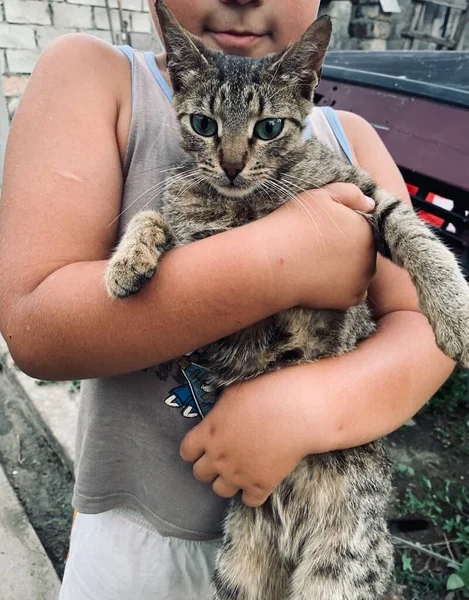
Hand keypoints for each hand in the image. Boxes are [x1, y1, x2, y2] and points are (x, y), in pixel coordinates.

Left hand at [180, 374, 308, 506]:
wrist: (296, 411)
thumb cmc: (264, 393)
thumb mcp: (232, 394)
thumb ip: (219, 410)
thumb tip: (216, 414)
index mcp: (208, 433)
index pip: (186, 452)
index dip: (193, 450)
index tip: (202, 448)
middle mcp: (218, 457)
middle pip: (200, 474)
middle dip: (209, 466)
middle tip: (222, 458)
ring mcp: (238, 474)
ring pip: (220, 490)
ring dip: (227, 482)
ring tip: (239, 470)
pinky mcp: (261, 485)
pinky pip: (249, 501)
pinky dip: (252, 493)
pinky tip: (258, 481)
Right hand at [262, 183, 376, 309]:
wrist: (271, 263)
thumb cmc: (291, 226)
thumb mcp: (320, 195)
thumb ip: (350, 194)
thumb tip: (370, 204)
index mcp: (365, 228)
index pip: (360, 228)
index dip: (340, 229)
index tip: (319, 232)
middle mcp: (370, 255)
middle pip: (361, 252)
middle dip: (345, 250)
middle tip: (316, 250)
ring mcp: (362, 279)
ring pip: (358, 273)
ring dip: (344, 270)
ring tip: (316, 266)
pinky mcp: (351, 299)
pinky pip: (351, 293)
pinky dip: (339, 289)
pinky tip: (319, 281)